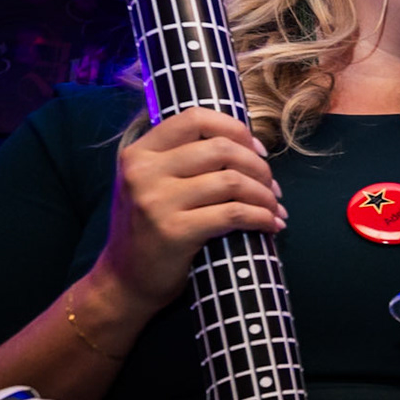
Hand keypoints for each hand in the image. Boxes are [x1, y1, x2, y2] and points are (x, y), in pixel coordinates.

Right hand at [92, 108, 284, 314]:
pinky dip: (261, 217)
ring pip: (232, 181)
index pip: (195, 117)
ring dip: (265, 195)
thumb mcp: (152, 185)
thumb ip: (184, 160)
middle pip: (221, 148)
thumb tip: (250, 145)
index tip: (257, 150)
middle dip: (259, 166)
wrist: (124, 281)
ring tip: (275, 208)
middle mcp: (143, 172)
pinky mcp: (174, 232)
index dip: (235, 129)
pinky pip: (233, 213)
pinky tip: (271, 225)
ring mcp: (156, 201)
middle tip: (272, 187)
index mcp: (138, 153)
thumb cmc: (150, 230)